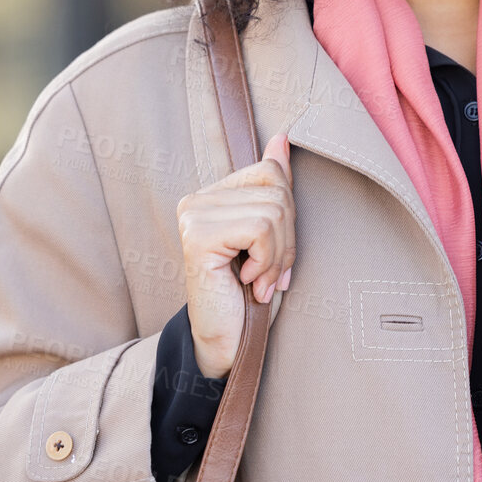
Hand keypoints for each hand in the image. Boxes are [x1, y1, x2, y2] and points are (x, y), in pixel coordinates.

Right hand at [175, 131, 294, 379]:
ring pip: (272, 210)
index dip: (288, 215)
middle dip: (287, 238)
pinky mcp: (197, 237)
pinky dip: (267, 261)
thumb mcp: (272, 235)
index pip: (272, 171)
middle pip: (277, 189)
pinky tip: (248, 282)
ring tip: (259, 280)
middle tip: (269, 273)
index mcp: (214, 194)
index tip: (274, 254)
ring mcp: (194, 215)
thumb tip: (282, 138)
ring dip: (277, 255)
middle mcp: (197, 199)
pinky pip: (260, 228)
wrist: (228, 343)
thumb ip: (274, 186)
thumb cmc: (249, 294)